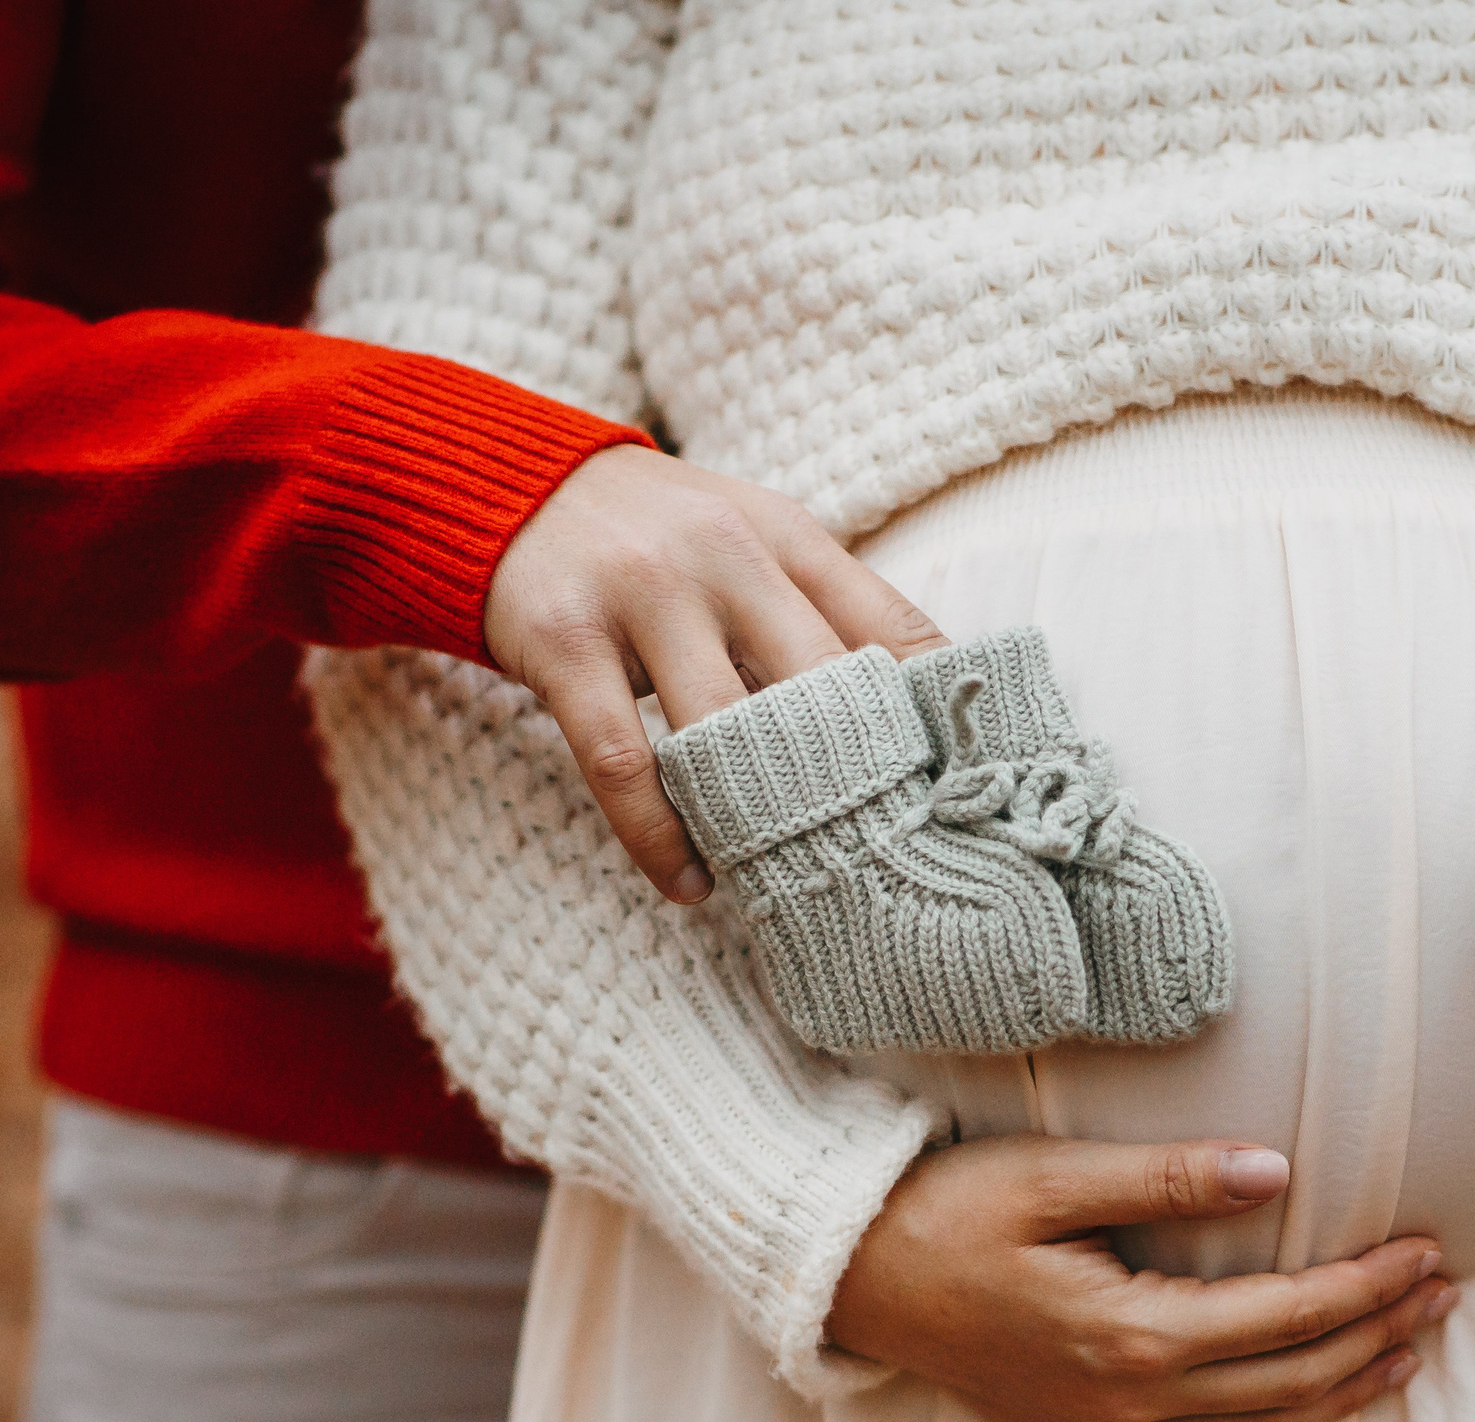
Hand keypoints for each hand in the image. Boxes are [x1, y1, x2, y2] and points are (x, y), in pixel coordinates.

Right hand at [484, 445, 946, 901]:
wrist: (508, 485)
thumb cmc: (657, 537)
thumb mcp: (750, 541)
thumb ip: (820, 610)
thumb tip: (917, 715)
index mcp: (788, 536)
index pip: (892, 627)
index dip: (938, 715)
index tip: (966, 790)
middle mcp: (725, 556)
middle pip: (820, 685)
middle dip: (857, 780)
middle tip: (880, 859)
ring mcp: (642, 593)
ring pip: (722, 730)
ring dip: (757, 823)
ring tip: (782, 882)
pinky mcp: (565, 638)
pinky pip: (623, 760)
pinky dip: (660, 837)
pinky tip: (689, 883)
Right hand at [827, 1134, 1456, 1421]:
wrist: (849, 1276)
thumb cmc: (945, 1210)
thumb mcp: (1053, 1177)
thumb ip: (1168, 1177)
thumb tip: (1277, 1169)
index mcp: (1132, 1330)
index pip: (1286, 1314)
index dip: (1365, 1285)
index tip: (1424, 1250)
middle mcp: (1129, 1398)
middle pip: (1287, 1379)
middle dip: (1376, 1337)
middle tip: (1441, 1295)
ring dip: (1338, 1400)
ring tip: (1406, 1359)